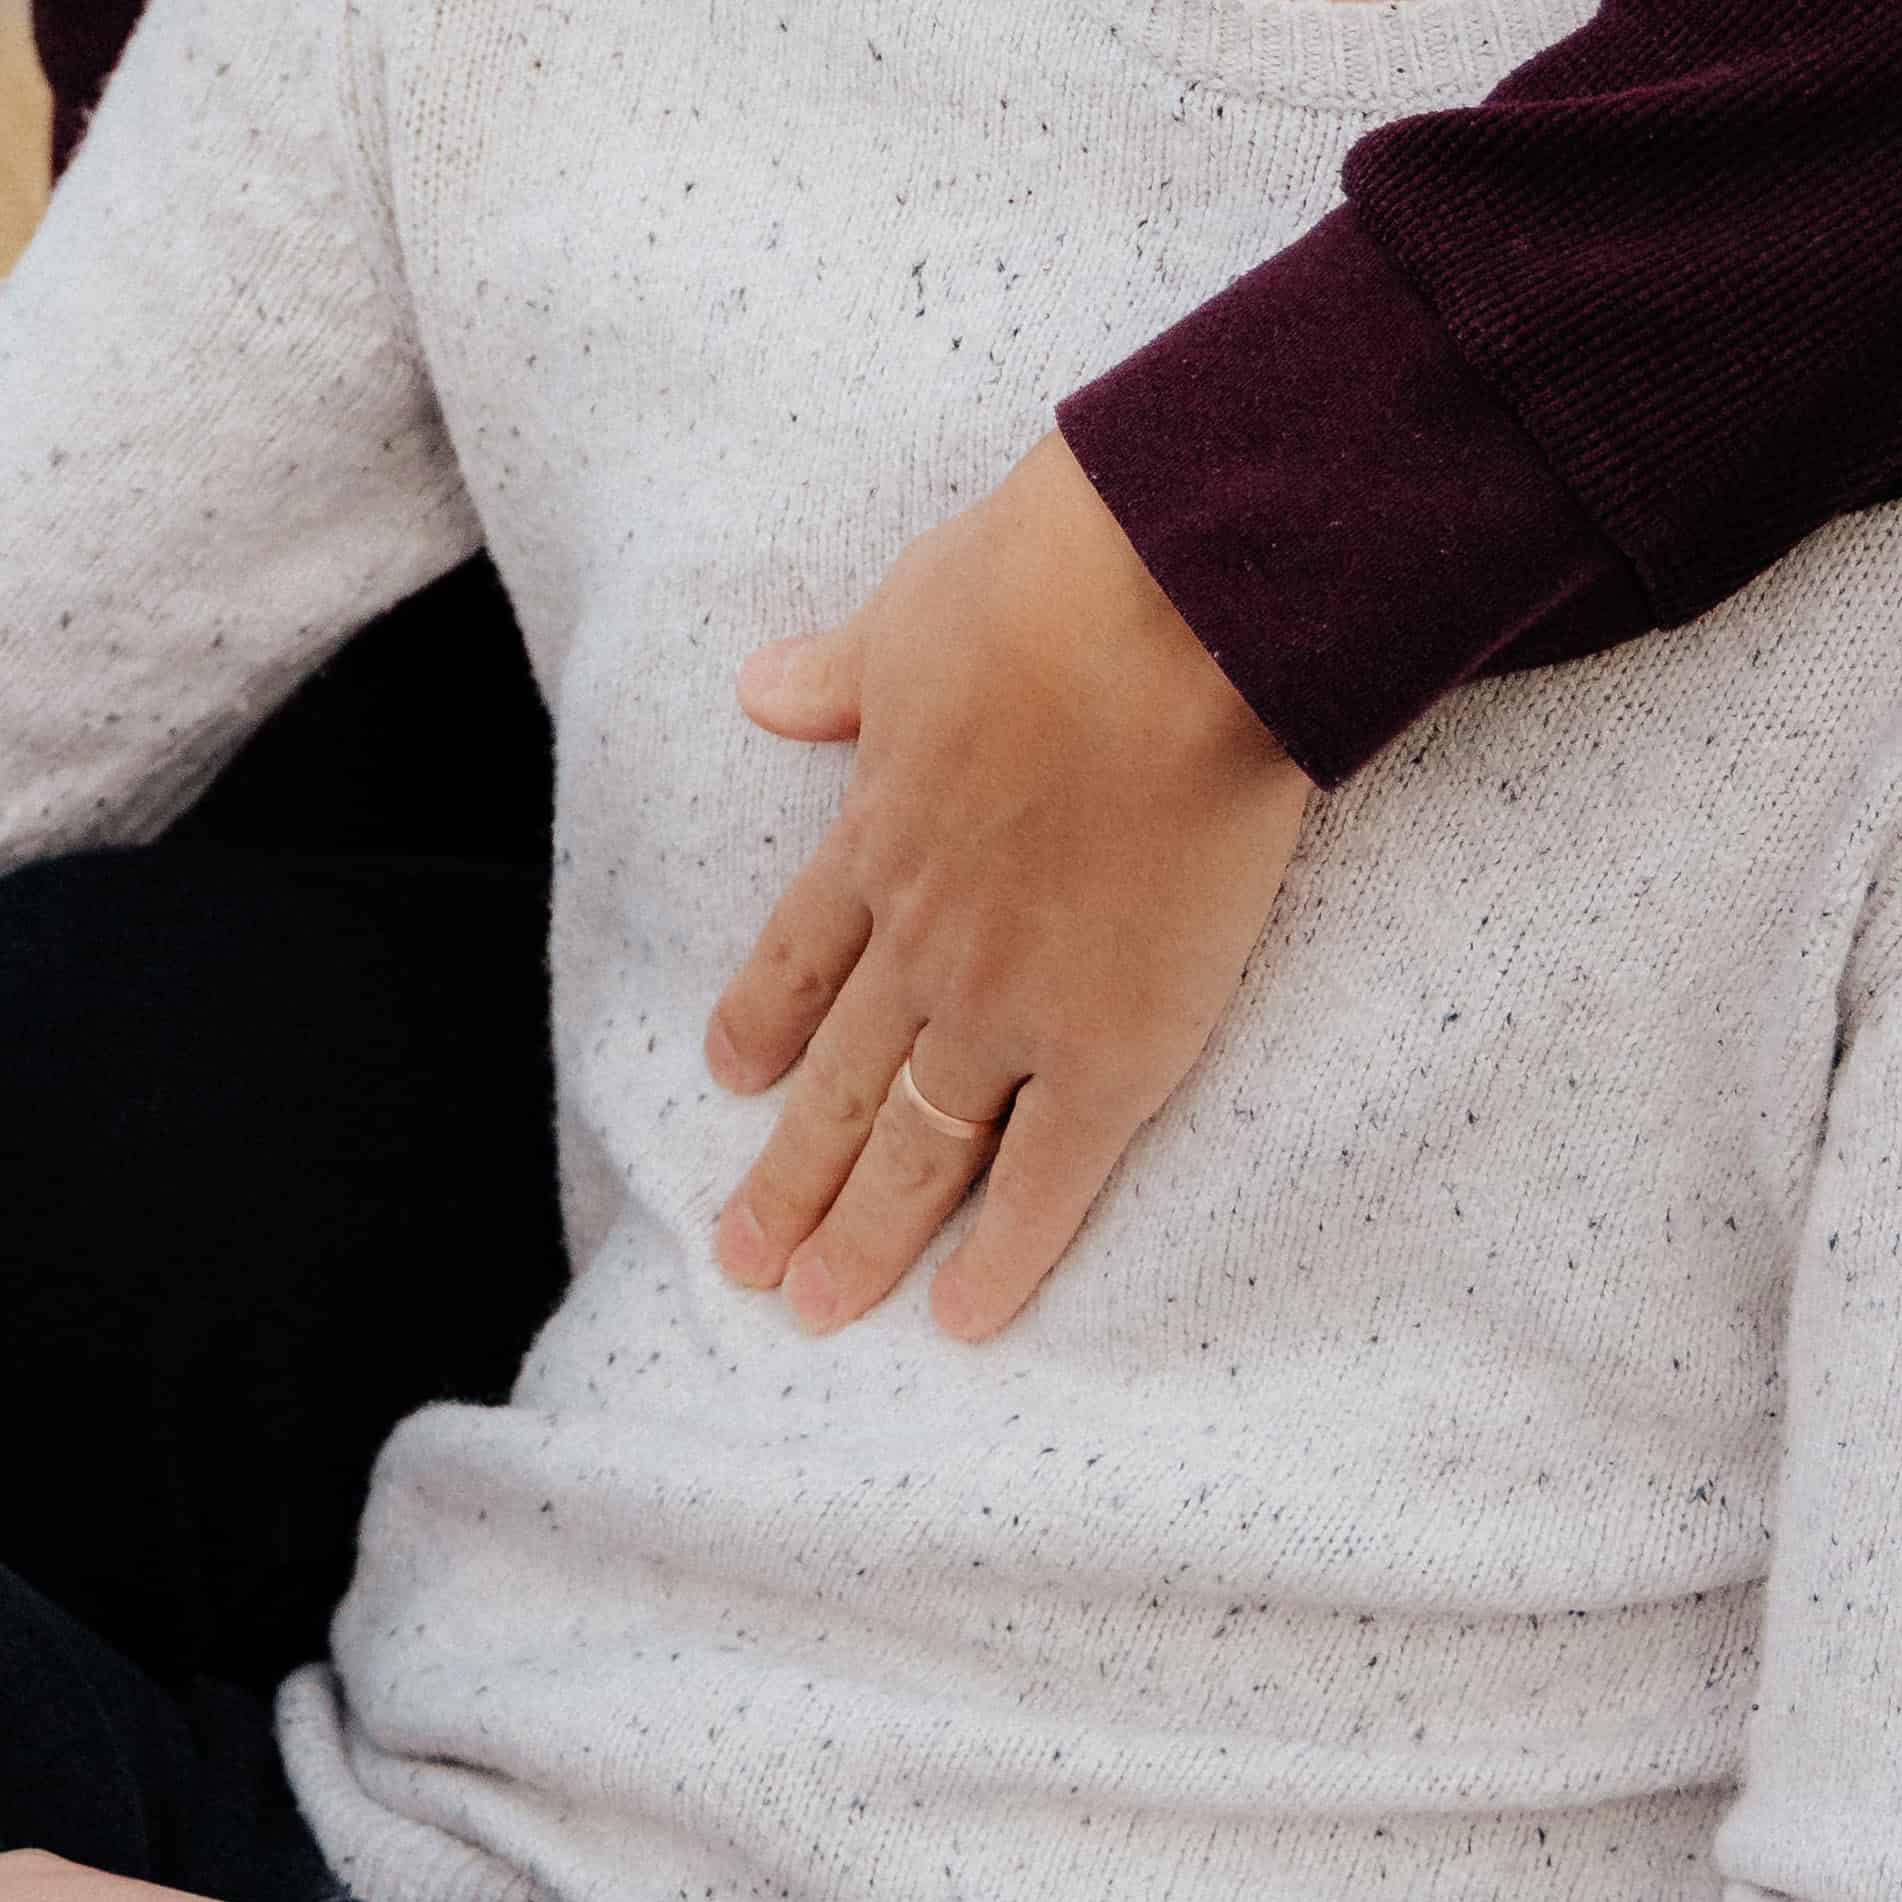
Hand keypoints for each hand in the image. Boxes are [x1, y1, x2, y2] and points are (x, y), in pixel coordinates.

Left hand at [709, 427, 1314, 1340]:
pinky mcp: (1113, 1048)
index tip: (731, 1074)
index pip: (803, 953)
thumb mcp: (912, 610)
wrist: (1170, 617)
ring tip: (814, 1307)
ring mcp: (1010, 1005)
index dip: (766, 1017)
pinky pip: (1045, 1178)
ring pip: (916, 1147)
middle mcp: (926, 939)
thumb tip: (762, 688)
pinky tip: (960, 1317)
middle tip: (741, 1259)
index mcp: (879, 831)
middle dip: (789, 1175)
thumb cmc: (1052, 583)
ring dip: (860, 1235)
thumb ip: (839, 670)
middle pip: (842, 1080)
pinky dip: (1001, 1255)